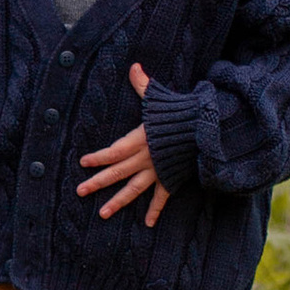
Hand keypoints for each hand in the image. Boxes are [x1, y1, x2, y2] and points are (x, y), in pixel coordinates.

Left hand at [76, 62, 171, 225]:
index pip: (114, 150)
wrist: (209, 130)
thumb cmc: (181, 113)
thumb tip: (134, 66)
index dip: (98, 157)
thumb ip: (143, 85)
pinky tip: (146, 223)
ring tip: (103, 213)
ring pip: (134, 188)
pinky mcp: (172, 178)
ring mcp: (158, 170)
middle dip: (98, 182)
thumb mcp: (159, 98)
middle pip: (118, 171)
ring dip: (119, 201)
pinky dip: (155, 210)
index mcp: (140, 138)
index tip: (83, 162)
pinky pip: (162, 197)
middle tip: (80, 191)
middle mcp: (146, 157)